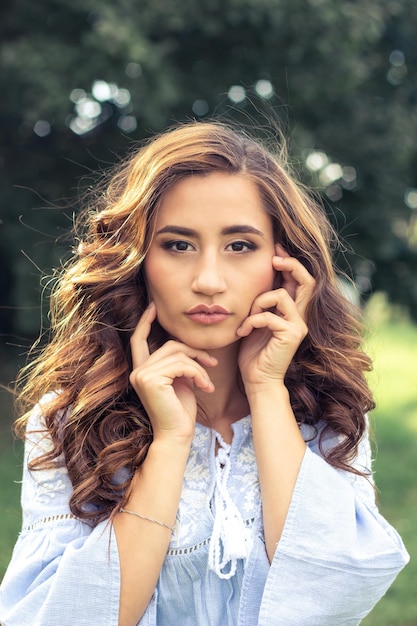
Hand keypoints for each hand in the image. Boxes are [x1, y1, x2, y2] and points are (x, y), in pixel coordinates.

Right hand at [129, 302, 216, 443]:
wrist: (177, 436)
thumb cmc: (181, 410)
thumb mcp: (180, 380)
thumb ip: (177, 362)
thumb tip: (186, 345)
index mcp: (141, 370)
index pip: (139, 339)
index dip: (145, 321)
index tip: (153, 306)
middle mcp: (137, 371)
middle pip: (170, 345)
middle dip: (194, 351)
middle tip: (212, 363)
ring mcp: (142, 375)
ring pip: (178, 354)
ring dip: (199, 366)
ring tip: (208, 382)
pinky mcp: (151, 380)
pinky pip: (181, 364)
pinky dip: (198, 373)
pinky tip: (205, 387)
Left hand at [237, 245, 314, 388]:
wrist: (257, 380)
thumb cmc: (253, 352)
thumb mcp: (256, 320)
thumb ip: (261, 303)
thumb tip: (254, 280)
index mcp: (293, 311)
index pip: (300, 280)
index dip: (290, 262)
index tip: (274, 250)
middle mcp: (301, 317)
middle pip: (307, 280)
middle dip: (290, 264)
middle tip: (273, 257)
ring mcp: (298, 326)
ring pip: (281, 295)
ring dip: (258, 302)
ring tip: (246, 318)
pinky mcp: (291, 336)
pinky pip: (268, 316)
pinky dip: (252, 321)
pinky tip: (243, 332)